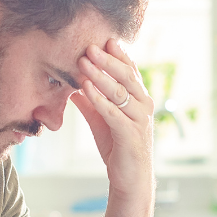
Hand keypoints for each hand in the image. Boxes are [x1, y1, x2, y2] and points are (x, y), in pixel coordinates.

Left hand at [69, 39, 153, 199]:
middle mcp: (144, 105)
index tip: (103, 39)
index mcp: (139, 98)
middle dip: (107, 60)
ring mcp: (139, 119)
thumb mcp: (101, 120)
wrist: (129, 177)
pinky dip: (98, 99)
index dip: (118, 55)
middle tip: (90, 45)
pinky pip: (113, 112)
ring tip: (84, 62)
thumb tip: (73, 86)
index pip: (130, 71)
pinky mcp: (130, 134)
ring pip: (119, 92)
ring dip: (100, 75)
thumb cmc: (117, 147)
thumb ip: (90, 102)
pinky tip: (86, 88)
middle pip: (125, 76)